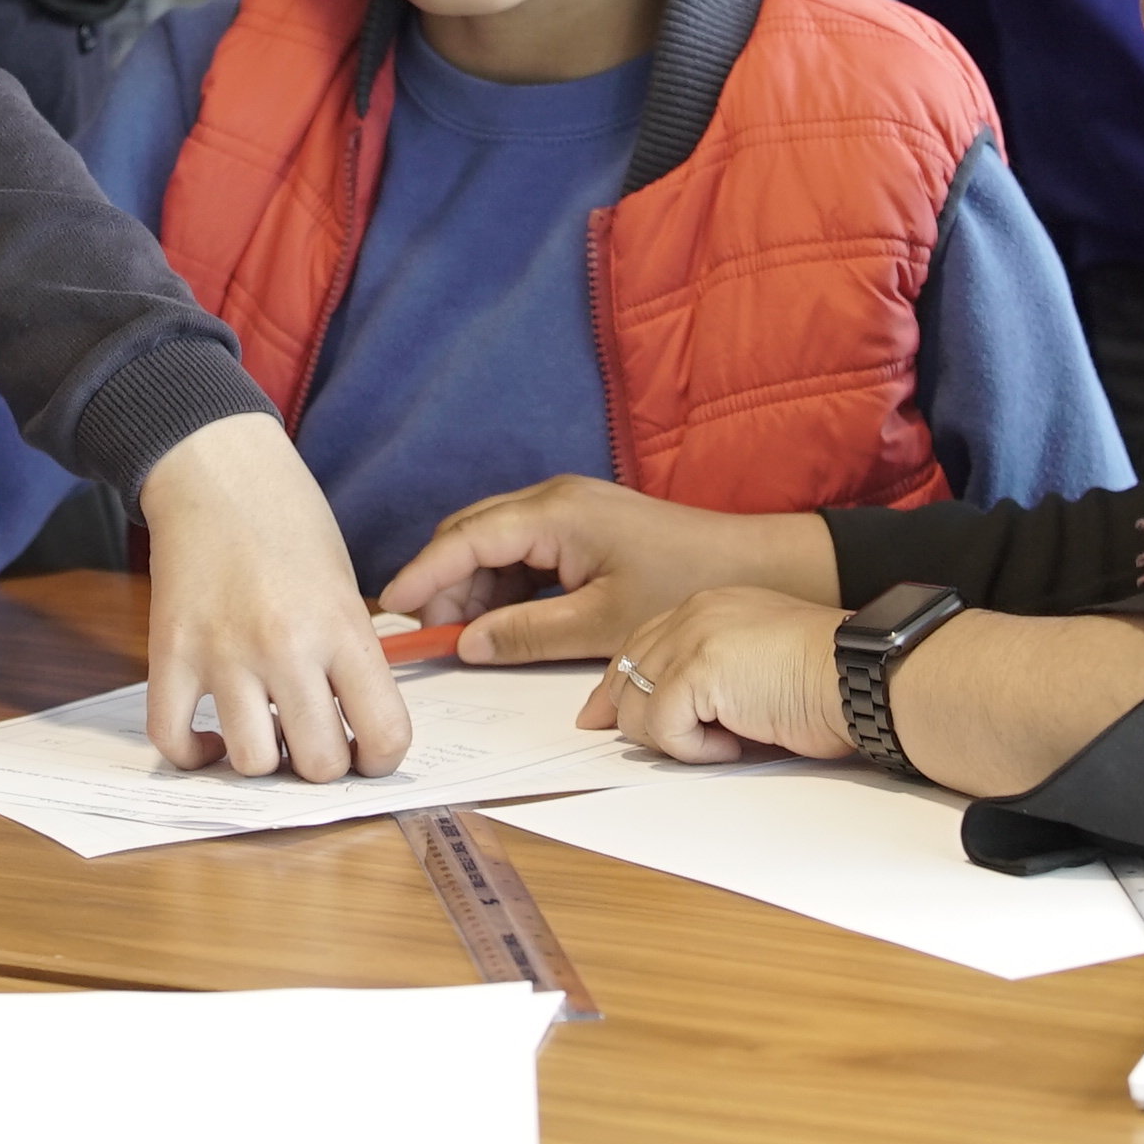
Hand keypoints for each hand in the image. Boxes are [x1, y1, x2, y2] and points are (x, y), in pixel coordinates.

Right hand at [137, 412, 408, 780]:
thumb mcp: (345, 585)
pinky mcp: (170, 652)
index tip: (368, 752)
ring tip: (263, 732)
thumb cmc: (289, 521)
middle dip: (322, 765)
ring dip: (261, 759)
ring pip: (251, 763)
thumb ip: (352, 657)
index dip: (381, 759)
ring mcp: (223, 653)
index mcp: (343, 627)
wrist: (217, 468)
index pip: (384, 735)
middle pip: (318, 764)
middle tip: (312, 741)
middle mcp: (286, 646)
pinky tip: (209, 738)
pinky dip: (192, 753)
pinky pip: (172, 738)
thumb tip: (354, 731)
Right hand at [377, 475, 835, 667]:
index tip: (391, 611)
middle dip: (444, 585)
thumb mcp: (601, 624)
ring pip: (494, 545)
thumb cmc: (684, 586)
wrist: (753, 565)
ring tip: (468, 639)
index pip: (464, 540)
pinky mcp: (582, 526)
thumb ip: (527, 634)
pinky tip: (504, 624)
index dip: (422, 576)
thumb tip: (468, 644)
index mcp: (554, 513)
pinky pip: (524, 551)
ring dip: (474, 588)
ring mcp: (568, 510)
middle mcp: (553, 499)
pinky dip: (505, 586)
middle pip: (471, 536)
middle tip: (433, 638)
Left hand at [585, 586, 852, 766]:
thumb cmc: (831, 679)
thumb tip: (677, 715)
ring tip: (727, 740)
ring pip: (636, 706)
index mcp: (710, 607)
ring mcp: (692, 638)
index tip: (604, 715)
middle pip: (628, 671)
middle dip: (625, 715)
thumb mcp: (760, 667)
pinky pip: (663, 728)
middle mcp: (694, 614)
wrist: (861, 675)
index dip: (621, 683)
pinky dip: (695, 750)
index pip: (643, 643)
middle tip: (641, 745)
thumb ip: (715, 676)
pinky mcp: (696, 671)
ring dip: (675, 739)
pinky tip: (735, 744)